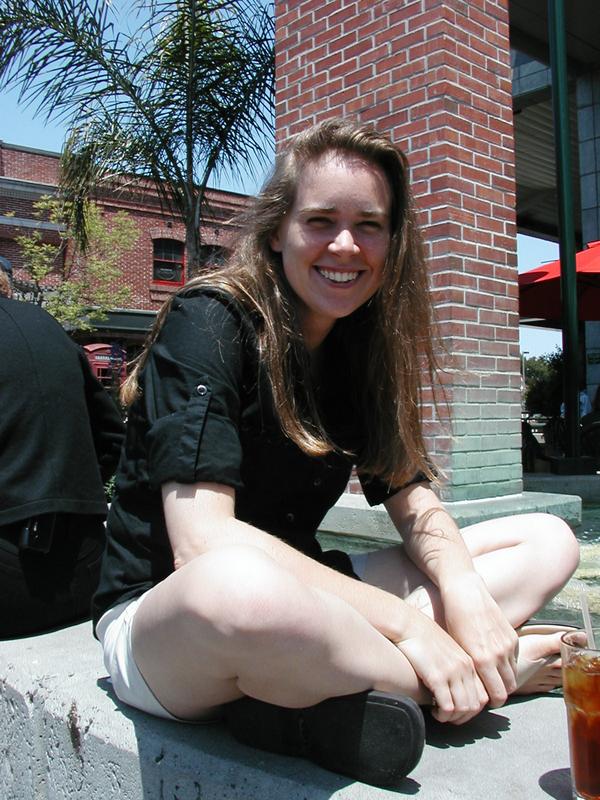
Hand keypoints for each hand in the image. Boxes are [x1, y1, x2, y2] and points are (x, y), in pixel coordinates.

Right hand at [395, 608, 488, 724]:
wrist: (408, 624)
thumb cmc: (423, 637)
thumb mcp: (447, 650)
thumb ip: (455, 666)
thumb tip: (454, 687)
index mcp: (469, 662)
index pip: (483, 696)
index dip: (472, 710)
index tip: (459, 712)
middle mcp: (465, 668)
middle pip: (475, 705)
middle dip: (463, 717)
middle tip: (449, 718)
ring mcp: (452, 672)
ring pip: (462, 709)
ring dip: (452, 718)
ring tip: (440, 715)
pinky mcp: (437, 676)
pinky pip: (447, 706)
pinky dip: (442, 715)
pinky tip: (433, 711)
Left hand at [440, 571, 517, 707]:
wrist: (465, 593)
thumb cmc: (453, 620)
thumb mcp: (456, 647)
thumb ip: (468, 669)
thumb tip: (471, 688)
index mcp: (482, 660)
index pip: (497, 695)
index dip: (492, 702)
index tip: (485, 702)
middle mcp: (498, 654)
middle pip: (508, 688)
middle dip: (500, 694)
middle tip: (490, 694)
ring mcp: (508, 644)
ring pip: (514, 674)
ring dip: (505, 679)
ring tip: (493, 679)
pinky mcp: (512, 636)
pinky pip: (515, 659)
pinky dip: (508, 664)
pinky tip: (497, 661)